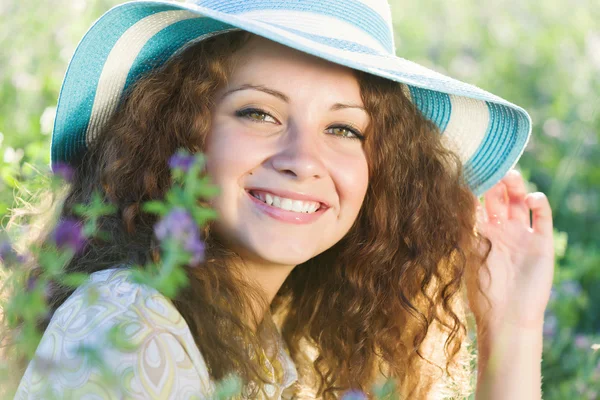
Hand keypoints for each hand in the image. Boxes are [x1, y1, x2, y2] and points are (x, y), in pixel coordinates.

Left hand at [466, 170, 554, 333]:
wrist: (506, 317)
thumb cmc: (481, 291)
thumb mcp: (467, 255)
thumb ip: (462, 230)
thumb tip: (444, 203)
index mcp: (481, 233)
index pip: (478, 202)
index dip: (475, 186)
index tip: (468, 168)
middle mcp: (502, 230)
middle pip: (499, 197)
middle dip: (495, 181)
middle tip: (491, 165)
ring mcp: (523, 235)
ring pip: (520, 202)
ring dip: (516, 186)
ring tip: (510, 175)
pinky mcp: (542, 243)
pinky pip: (543, 218)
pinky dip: (539, 204)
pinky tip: (530, 198)